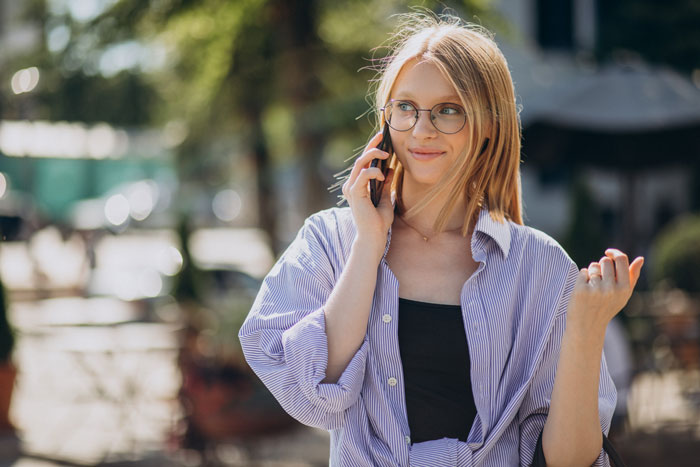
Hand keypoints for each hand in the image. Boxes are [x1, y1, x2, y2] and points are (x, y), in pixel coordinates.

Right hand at [341, 132, 394, 252]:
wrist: (374, 236)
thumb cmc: (378, 221)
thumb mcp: (386, 198)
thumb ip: (385, 184)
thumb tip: (390, 169)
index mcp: (358, 185)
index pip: (364, 163)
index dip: (372, 148)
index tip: (382, 138)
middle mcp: (352, 185)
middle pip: (361, 159)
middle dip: (372, 145)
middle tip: (383, 135)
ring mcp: (351, 189)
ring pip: (360, 164)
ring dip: (373, 155)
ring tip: (386, 153)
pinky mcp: (355, 193)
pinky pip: (363, 175)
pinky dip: (373, 172)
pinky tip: (382, 174)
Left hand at [567, 248, 644, 332]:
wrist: (587, 326)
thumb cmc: (606, 307)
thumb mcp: (623, 295)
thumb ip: (632, 276)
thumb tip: (640, 259)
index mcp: (624, 289)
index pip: (621, 259)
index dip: (614, 253)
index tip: (608, 252)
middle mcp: (611, 289)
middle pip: (605, 261)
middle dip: (601, 266)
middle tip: (599, 280)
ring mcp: (596, 290)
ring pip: (593, 266)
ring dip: (591, 272)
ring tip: (592, 287)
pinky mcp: (582, 290)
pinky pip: (583, 272)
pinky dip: (582, 278)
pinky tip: (583, 291)